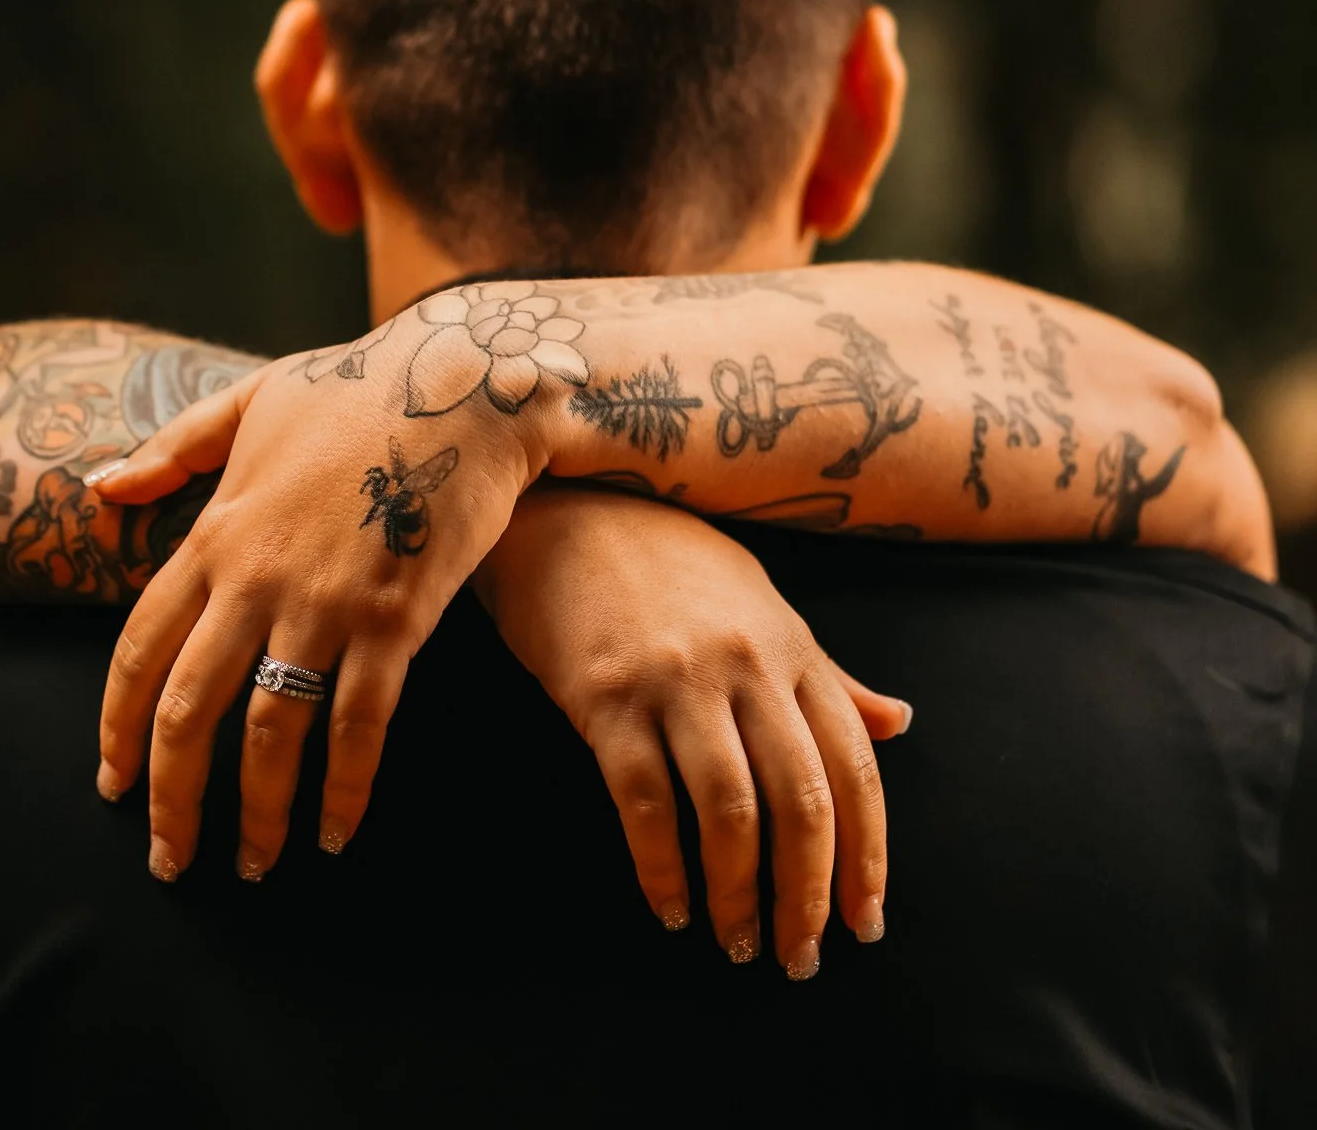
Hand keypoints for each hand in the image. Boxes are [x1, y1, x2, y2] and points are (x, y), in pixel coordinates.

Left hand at [89, 300, 558, 880]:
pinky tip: (339, 831)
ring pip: (271, 732)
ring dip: (257, 812)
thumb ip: (175, 448)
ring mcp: (327, 601)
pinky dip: (346, 789)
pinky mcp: (397, 618)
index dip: (118, 728)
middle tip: (171, 860)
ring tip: (255, 865)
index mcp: (217, 533)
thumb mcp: (252, 400)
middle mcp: (258, 577)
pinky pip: (361, 725)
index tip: (111, 784)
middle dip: (172, 799)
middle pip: (190, 710)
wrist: (461, 380)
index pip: (140, 650)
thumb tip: (101, 486)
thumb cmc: (355, 386)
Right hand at [475, 483, 909, 978]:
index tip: (865, 922)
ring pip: (730, 812)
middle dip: (808, 896)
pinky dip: (661, 869)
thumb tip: (900, 723)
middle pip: (802, 802)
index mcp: (792, 647)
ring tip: (736, 943)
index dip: (867, 857)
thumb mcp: (764, 605)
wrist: (569, 510)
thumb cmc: (670, 563)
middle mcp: (746, 664)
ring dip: (737, 895)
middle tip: (799, 959)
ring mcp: (677, 679)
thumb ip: (830, 675)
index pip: (854, 769)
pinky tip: (669, 906)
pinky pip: (642, 802)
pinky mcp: (607, 695)